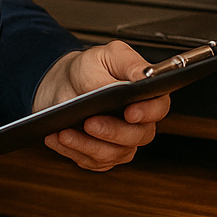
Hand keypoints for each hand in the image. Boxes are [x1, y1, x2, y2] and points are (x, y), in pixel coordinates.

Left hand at [32, 40, 170, 170]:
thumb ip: (127, 64)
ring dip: (86, 144)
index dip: (147, 112)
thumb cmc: (89, 68)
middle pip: (137, 136)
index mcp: (146, 94)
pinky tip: (57, 137)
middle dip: (112, 132)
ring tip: (65, 132)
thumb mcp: (107, 55)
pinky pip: (91, 161)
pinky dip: (72, 150)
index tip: (130, 112)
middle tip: (89, 122)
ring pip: (112, 153)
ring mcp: (121, 143)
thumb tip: (143, 75)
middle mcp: (138, 123)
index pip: (158, 107)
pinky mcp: (102, 157)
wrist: (62, 85)